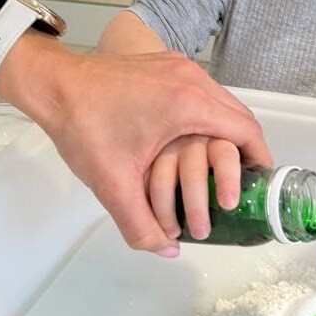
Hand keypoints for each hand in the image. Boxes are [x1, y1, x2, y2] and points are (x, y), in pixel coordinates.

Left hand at [0, 31, 271, 254]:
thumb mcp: (113, 183)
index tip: (261, 184)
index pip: (246, 131)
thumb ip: (141, 225)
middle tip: (245, 179)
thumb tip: (166, 252)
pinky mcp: (165, 63)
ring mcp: (179, 66)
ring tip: (223, 162)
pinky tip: (194, 137)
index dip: (260, 159)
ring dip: (227, 129)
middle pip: (239, 114)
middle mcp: (192, 79)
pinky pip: (202, 90)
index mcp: (189, 104)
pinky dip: (209, 114)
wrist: (54, 84)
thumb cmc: (85, 127)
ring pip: (221, 100)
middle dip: (247, 147)